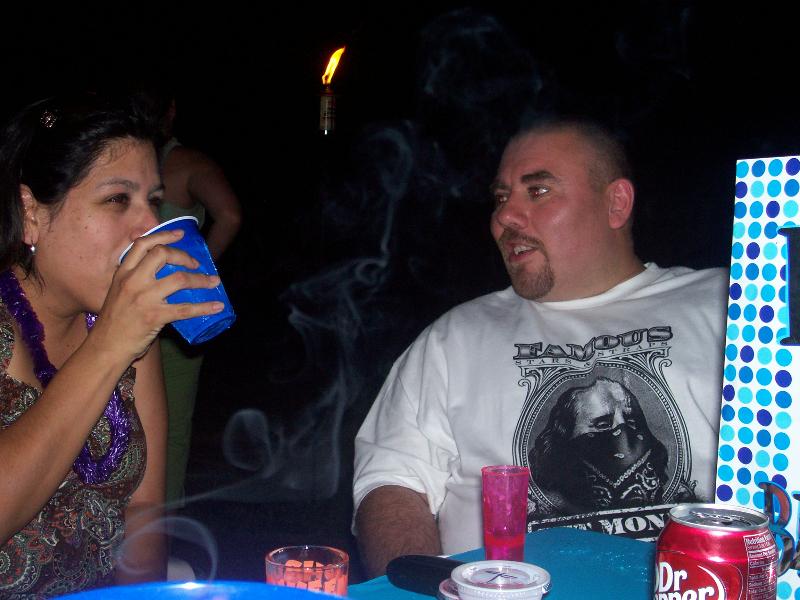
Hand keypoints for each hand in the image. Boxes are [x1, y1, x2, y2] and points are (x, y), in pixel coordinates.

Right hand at [92, 229, 223, 362]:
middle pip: (162, 254)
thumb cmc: (113, 322)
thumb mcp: (117, 292)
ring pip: (179, 279)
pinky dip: (205, 307)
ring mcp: (144, 298)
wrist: (105, 347)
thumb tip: (162, 273)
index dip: (163, 235)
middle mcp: (132, 281)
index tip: (180, 234)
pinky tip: (217, 306)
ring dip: (201, 280)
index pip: (142, 245)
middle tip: (196, 263)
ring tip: (214, 282)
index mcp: (123, 273)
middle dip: (184, 255)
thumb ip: (135, 280)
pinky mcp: (154, 316)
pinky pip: (185, 308)